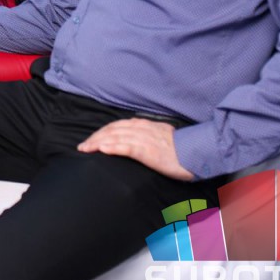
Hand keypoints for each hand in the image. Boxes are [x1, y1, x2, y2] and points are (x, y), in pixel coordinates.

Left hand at [77, 118, 193, 180]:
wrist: (197, 153)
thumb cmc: (181, 149)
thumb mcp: (161, 136)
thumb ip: (147, 134)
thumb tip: (134, 139)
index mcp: (144, 125)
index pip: (117, 126)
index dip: (101, 132)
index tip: (91, 139)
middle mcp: (141, 129)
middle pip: (111, 130)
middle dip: (95, 137)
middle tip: (82, 146)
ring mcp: (144, 139)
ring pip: (115, 137)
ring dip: (97, 142)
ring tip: (85, 149)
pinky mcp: (148, 151)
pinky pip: (126, 147)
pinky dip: (111, 147)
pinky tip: (101, 150)